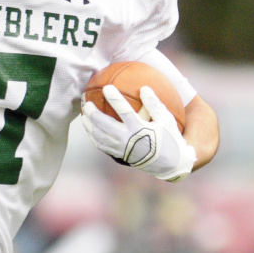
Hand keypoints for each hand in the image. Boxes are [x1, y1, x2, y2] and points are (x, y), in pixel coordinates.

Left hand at [81, 84, 196, 181]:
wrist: (168, 164)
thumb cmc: (169, 139)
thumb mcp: (166, 120)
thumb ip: (154, 104)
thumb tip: (144, 88)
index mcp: (139, 129)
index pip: (124, 111)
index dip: (114, 98)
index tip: (107, 87)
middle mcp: (127, 139)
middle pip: (104, 124)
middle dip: (93, 113)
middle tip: (87, 102)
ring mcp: (121, 148)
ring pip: (98, 136)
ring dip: (89, 124)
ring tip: (84, 114)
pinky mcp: (118, 154)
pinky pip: (101, 145)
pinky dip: (93, 136)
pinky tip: (90, 129)